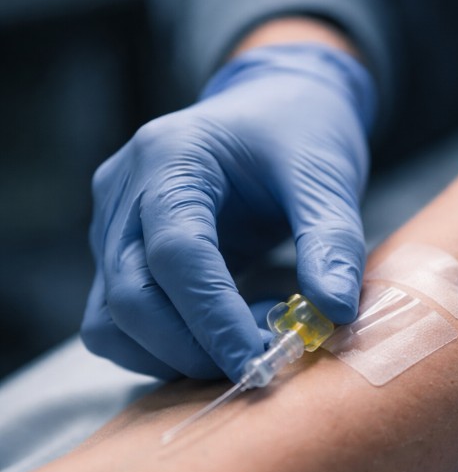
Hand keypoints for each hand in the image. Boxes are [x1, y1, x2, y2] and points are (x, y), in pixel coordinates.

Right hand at [82, 43, 375, 380]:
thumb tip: (334, 314)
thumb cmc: (297, 130)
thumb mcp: (326, 176)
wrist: (272, 106)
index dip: (213, 319)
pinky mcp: (117, 257)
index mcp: (170, 158)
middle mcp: (125, 192)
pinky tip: (221, 335)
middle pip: (130, 298)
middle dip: (192, 349)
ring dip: (172, 355)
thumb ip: (331, 242)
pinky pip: (117, 323)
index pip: (175, 255)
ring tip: (247, 340)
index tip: (260, 362)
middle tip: (261, 366)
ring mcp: (111, 226)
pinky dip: (161, 348)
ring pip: (110, 322)